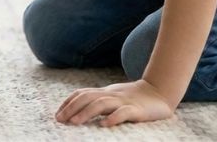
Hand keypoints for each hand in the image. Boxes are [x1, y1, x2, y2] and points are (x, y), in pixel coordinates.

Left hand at [55, 79, 174, 126]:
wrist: (159, 92)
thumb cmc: (133, 98)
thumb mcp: (112, 97)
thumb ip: (97, 101)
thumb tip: (77, 110)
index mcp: (104, 92)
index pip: (82, 94)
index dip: (68, 102)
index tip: (57, 114)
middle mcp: (111, 95)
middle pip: (88, 98)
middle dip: (72, 108)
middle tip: (60, 120)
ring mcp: (124, 102)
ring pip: (102, 104)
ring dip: (86, 112)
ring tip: (75, 122)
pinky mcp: (137, 110)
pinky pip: (123, 113)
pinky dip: (113, 118)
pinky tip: (104, 125)